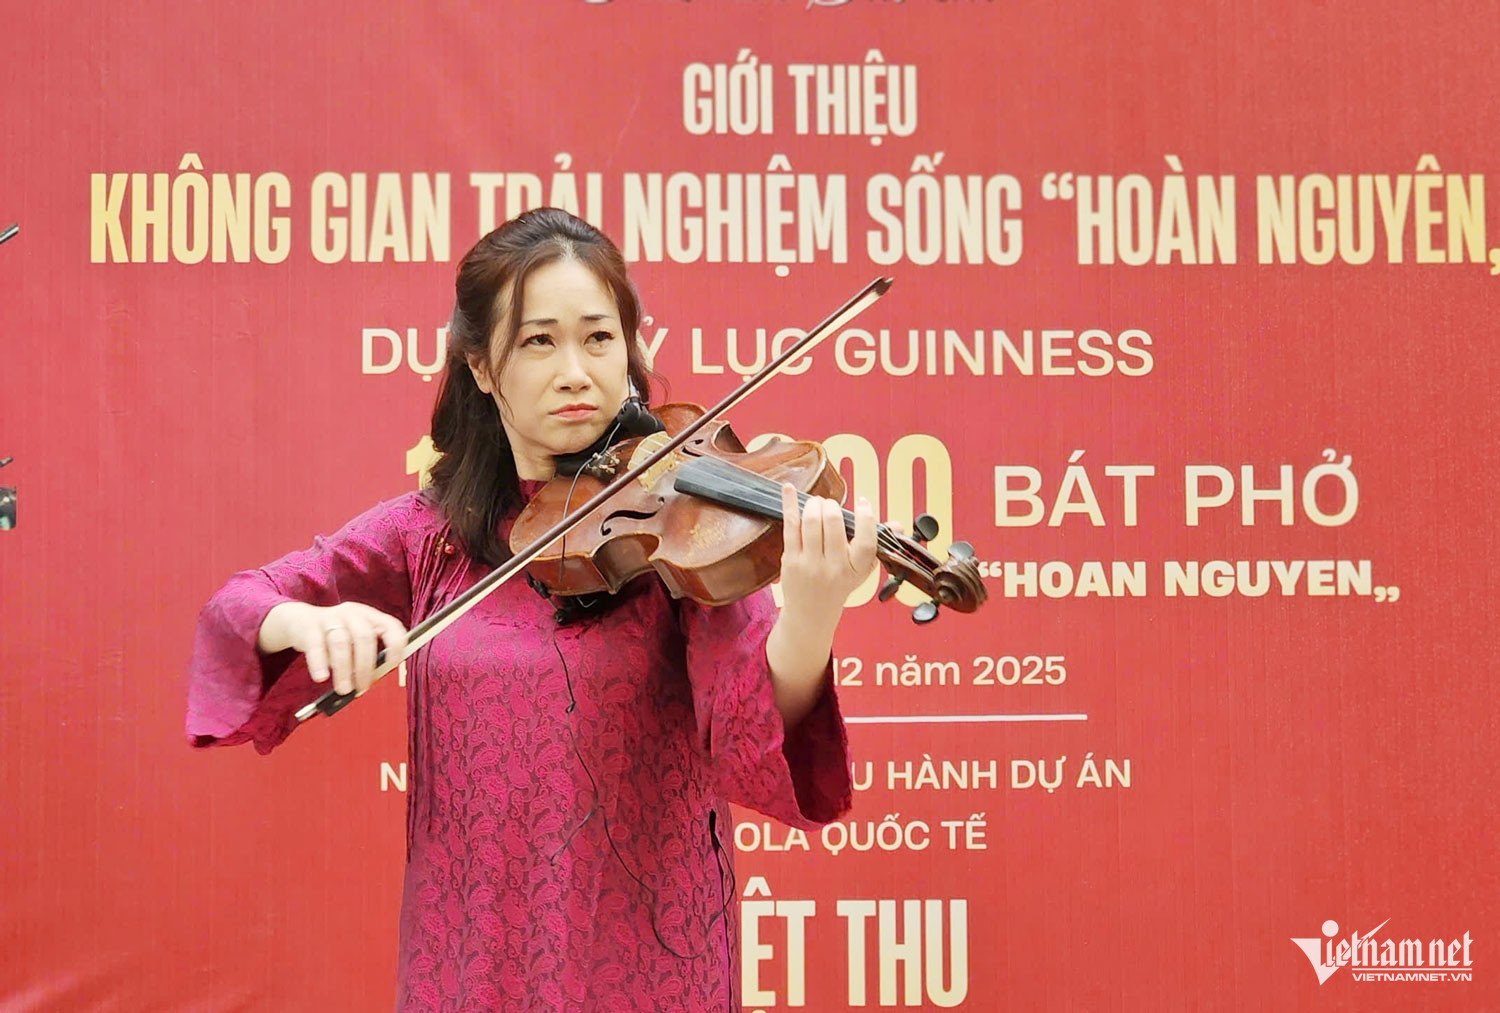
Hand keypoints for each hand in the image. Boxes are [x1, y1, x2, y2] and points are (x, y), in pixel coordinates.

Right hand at [256, 601, 407, 696]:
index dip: (396, 645)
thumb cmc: (334, 636)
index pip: (391, 625)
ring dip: (344, 669)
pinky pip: (315, 645)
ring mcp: (330, 617)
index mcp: (369, 617)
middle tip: (362, 688)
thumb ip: (365, 657)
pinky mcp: (309, 626)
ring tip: (344, 689)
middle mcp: (352, 614)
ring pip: (341, 642)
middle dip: (365, 666)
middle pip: (364, 637)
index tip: (393, 665)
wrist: (298, 621)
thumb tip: (370, 681)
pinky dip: (319, 663)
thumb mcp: (354, 640)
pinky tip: (321, 677)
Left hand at [778, 483, 877, 621]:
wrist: (811, 614)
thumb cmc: (838, 586)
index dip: (866, 517)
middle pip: (834, 523)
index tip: (864, 502)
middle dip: (833, 506)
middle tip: (831, 505)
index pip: (866, 540)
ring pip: (812, 522)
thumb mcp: (862, 570)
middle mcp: (834, 568)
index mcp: (856, 569)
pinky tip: (789, 489)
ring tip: (817, 504)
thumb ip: (877, 545)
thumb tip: (897, 526)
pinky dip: (789, 504)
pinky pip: (790, 526)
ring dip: (815, 504)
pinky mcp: (791, 560)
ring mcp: (810, 564)